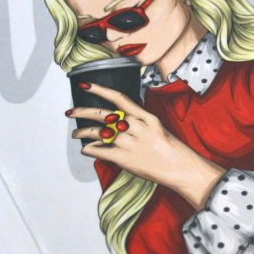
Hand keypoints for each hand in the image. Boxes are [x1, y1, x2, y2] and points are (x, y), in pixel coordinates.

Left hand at [67, 82, 224, 209]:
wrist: (181, 168)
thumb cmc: (173, 150)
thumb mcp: (158, 128)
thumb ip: (139, 122)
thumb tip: (120, 121)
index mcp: (145, 117)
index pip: (118, 98)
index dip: (100, 89)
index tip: (85, 85)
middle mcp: (135, 126)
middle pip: (102, 115)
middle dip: (83, 112)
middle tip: (71, 112)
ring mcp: (128, 142)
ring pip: (96, 133)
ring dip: (82, 132)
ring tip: (76, 133)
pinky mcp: (124, 158)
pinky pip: (99, 151)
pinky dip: (89, 149)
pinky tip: (86, 149)